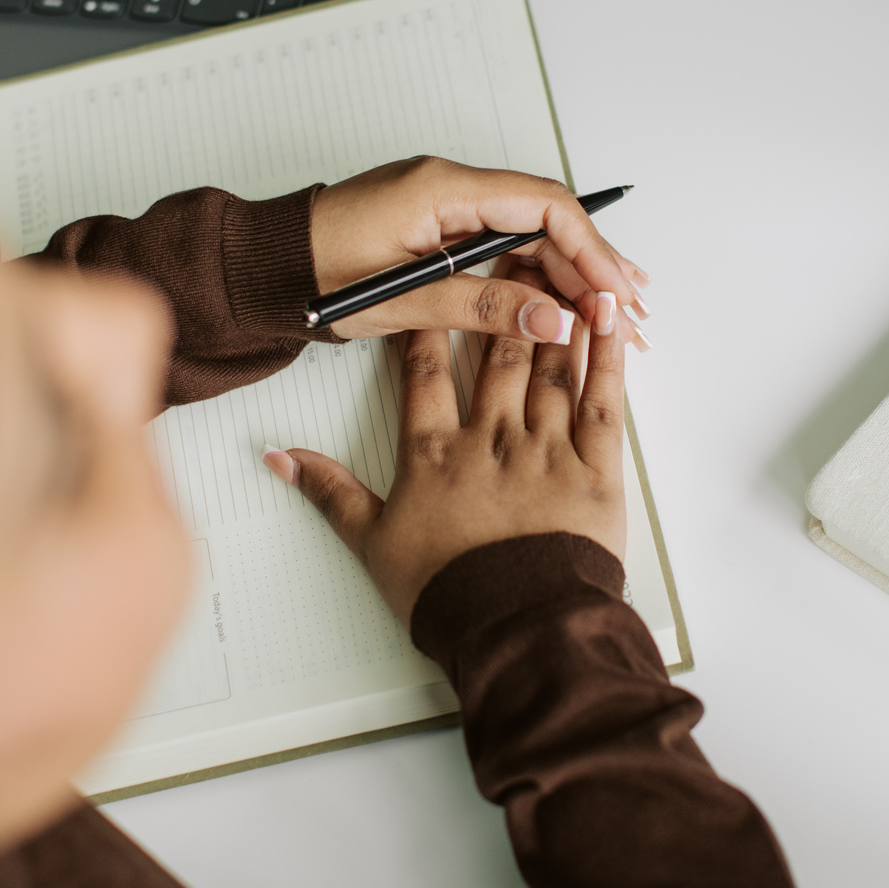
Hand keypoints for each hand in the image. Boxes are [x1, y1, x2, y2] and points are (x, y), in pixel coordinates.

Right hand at [264, 273, 625, 622]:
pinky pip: (602, 403)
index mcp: (434, 454)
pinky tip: (609, 320)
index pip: (425, 371)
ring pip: (548, 367)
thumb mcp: (372, 545)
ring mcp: (545, 451)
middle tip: (510, 255)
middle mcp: (490, 440)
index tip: (431, 286)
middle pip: (493, 354)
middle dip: (502, 301)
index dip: (427, 324)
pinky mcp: (595, 471)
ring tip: (560, 273)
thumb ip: (329, 492)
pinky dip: (606, 358)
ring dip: (554, 316)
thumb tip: (279, 458)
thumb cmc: (448, 595)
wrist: (516, 632)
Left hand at [310, 155, 648, 348]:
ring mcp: (447, 203)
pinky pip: (505, 241)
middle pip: (547, 219)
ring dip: (574, 272)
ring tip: (617, 313)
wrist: (260, 267)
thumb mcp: (401, 299)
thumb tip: (555, 320)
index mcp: (443, 188)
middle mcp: (452, 185)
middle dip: (594, 267)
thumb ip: (483, 306)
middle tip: (633, 314)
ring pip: (531, 232)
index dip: (590, 250)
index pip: (543, 206)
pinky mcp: (438, 225)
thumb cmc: (313, 276)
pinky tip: (568, 299)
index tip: (617, 293)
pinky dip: (540, 272)